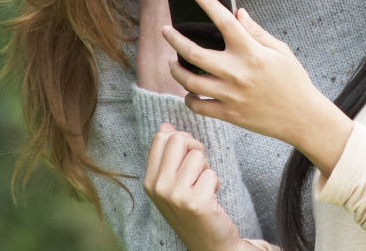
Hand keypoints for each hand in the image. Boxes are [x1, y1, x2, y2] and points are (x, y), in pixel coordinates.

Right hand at [143, 123, 241, 250]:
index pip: (162, 138)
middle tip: (199, 171)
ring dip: (207, 169)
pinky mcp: (195, 202)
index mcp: (149, 180)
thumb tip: (166, 126)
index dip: (182, 141)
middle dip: (195, 149)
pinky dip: (215, 183)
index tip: (186, 158)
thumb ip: (167, 155)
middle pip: (180, 140)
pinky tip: (210, 199)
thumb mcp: (172, 182)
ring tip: (203, 188)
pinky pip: (212, 173)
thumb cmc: (192, 207)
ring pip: (198, 155)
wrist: (208, 241)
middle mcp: (158, 187)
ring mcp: (175, 195)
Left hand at [162, 0, 352, 175]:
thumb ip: (256, 32)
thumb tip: (238, 13)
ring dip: (175, 69)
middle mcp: (237, 73)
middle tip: (166, 30)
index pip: (224, 21)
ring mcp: (231, 95)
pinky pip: (198, 106)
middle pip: (194, 53)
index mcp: (252, 52)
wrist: (302, 117)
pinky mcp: (228, 114)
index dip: (207, 2)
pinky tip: (189, 91)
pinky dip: (189, 98)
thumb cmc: (293, 81)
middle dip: (175, 39)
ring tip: (171, 62)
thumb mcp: (280, 51)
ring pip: (190, 81)